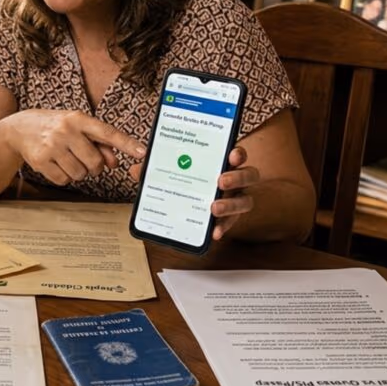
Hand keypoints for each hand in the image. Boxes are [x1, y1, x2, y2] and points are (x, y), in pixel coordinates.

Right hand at [5, 110, 146, 185]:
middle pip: (94, 162)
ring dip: (78, 172)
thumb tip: (114, 161)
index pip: (107, 133)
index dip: (126, 144)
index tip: (142, 153)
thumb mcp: (77, 128)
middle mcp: (65, 130)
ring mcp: (52, 146)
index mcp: (78, 118)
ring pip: (80, 174)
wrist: (20, 128)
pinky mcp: (40, 160)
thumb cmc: (55, 126)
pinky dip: (64, 177)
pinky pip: (64, 180)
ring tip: (67, 159)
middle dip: (94, 166)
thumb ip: (99, 143)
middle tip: (85, 159)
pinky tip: (57, 164)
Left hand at [127, 146, 258, 241]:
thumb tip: (137, 169)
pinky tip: (214, 233)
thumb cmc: (185, 180)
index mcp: (222, 162)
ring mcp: (236, 198)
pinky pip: (233, 222)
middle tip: (220, 182)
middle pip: (249, 175)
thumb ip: (157, 169)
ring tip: (214, 208)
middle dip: (237, 177)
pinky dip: (224, 227)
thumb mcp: (170, 172)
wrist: (190, 204)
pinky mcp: (231, 217)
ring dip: (231, 205)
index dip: (237, 153)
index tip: (231, 154)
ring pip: (246, 200)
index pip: (237, 154)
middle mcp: (235, 179)